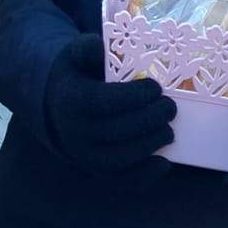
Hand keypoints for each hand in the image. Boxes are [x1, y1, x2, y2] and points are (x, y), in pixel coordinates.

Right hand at [39, 34, 174, 177]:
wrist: (58, 106)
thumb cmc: (78, 74)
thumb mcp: (77, 56)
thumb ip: (87, 48)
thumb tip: (97, 45)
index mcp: (70, 101)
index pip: (103, 102)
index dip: (133, 97)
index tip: (156, 87)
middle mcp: (74, 133)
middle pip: (116, 131)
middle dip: (149, 119)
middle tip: (170, 107)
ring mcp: (84, 156)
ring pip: (120, 158)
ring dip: (150, 144)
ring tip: (169, 129)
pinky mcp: (97, 171)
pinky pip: (121, 181)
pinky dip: (145, 176)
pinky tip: (164, 162)